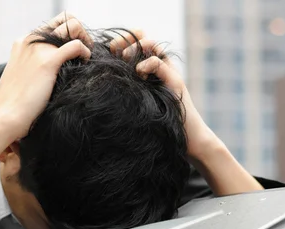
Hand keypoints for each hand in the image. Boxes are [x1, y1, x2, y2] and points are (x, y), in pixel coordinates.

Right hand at [0, 12, 91, 140]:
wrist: (6, 116)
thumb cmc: (14, 104)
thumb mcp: (21, 77)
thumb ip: (33, 67)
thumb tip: (49, 72)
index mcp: (23, 42)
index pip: (53, 25)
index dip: (69, 35)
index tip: (75, 52)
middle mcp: (31, 40)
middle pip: (65, 20)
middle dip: (80, 33)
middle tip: (84, 52)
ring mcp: (38, 49)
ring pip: (73, 26)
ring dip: (85, 40)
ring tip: (85, 58)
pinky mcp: (47, 62)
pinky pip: (76, 46)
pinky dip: (85, 52)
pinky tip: (85, 64)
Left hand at [113, 32, 222, 162]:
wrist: (186, 139)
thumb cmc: (157, 125)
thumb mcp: (136, 103)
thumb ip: (124, 90)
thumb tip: (98, 85)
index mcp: (148, 67)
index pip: (134, 38)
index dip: (120, 40)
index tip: (109, 53)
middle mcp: (159, 65)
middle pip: (141, 34)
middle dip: (124, 39)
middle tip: (115, 54)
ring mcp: (168, 71)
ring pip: (150, 43)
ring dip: (134, 49)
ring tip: (125, 63)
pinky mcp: (175, 82)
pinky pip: (158, 62)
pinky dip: (145, 65)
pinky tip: (139, 76)